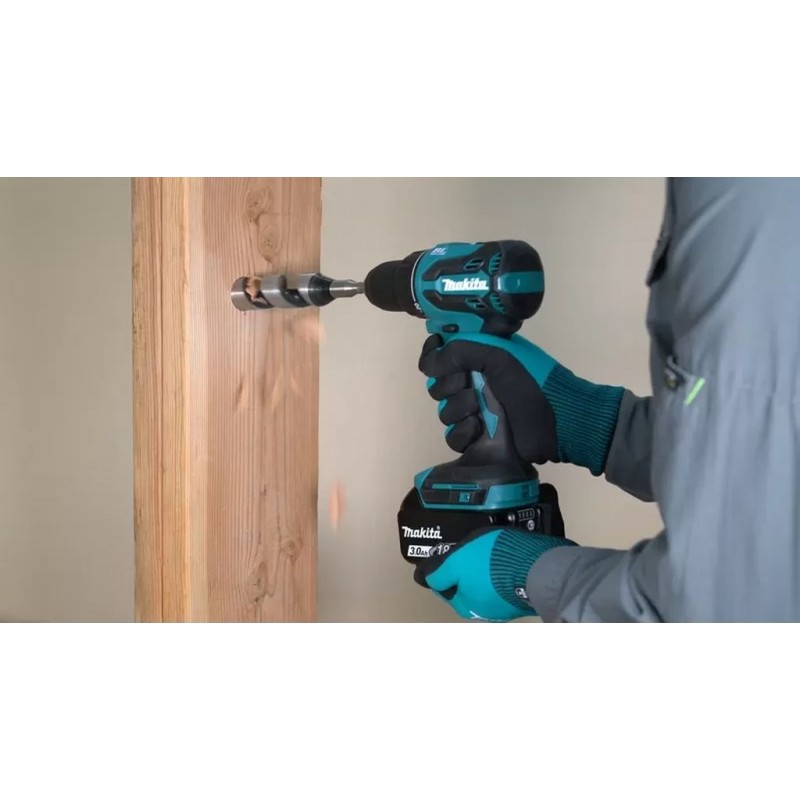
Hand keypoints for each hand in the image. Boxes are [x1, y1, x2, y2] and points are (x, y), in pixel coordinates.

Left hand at [414, 527, 576, 620]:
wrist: (540, 566)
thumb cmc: (493, 563)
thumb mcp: (458, 560)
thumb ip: (439, 571)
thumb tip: (422, 577)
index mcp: (466, 606)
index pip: (444, 586)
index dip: (443, 568)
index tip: (448, 553)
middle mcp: (486, 612)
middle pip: (467, 585)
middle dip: (467, 568)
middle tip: (471, 548)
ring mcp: (507, 604)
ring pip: (488, 583)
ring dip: (486, 568)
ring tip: (491, 548)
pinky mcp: (526, 594)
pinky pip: (508, 579)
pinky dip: (505, 568)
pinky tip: (508, 555)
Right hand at [419, 333, 623, 475]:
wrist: (558, 420)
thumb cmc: (532, 381)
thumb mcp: (498, 356)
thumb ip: (460, 351)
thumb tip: (428, 364)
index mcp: (477, 360)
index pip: (439, 355)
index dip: (432, 355)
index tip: (435, 354)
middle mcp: (472, 385)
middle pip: (436, 386)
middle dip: (450, 386)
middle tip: (470, 385)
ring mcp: (474, 413)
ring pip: (444, 413)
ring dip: (460, 409)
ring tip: (482, 410)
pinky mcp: (477, 440)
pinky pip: (452, 438)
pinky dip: (463, 433)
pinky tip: (479, 428)